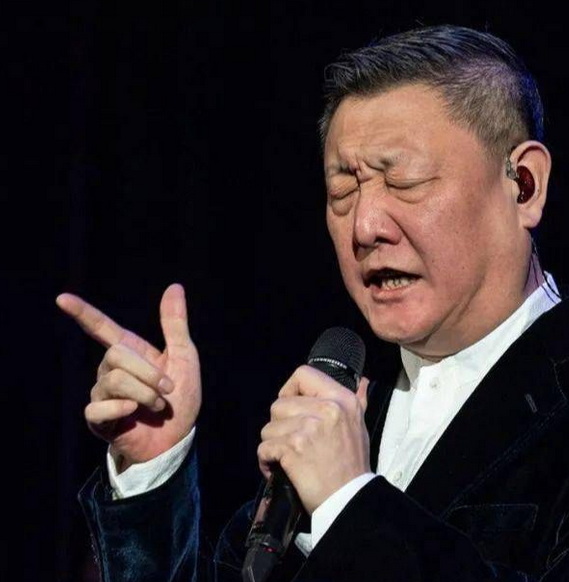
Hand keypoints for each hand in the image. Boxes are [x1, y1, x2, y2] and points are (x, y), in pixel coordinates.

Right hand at [56, 283, 200, 471]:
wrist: (177, 437)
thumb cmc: (180, 397)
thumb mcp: (184, 356)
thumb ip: (174, 324)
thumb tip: (174, 286)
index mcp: (130, 351)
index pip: (100, 327)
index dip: (82, 312)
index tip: (62, 298)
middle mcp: (111, 369)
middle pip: (115, 354)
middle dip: (148, 372)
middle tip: (167, 389)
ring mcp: (103, 393)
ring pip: (114, 380)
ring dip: (144, 393)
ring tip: (157, 405)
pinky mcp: (99, 418)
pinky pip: (98, 407)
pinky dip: (121, 408)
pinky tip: (132, 412)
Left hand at [257, 365, 369, 513]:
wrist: (350, 499)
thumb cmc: (352, 464)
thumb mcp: (359, 425)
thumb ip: (358, 400)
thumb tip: (362, 380)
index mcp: (342, 399)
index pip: (303, 374)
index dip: (290, 389)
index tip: (291, 407)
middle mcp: (326, 409)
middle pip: (279, 404)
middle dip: (279, 425)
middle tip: (292, 441)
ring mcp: (309, 428)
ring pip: (268, 428)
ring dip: (273, 445)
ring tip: (287, 457)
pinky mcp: (294, 449)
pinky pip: (264, 448)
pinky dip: (267, 462)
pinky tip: (278, 469)